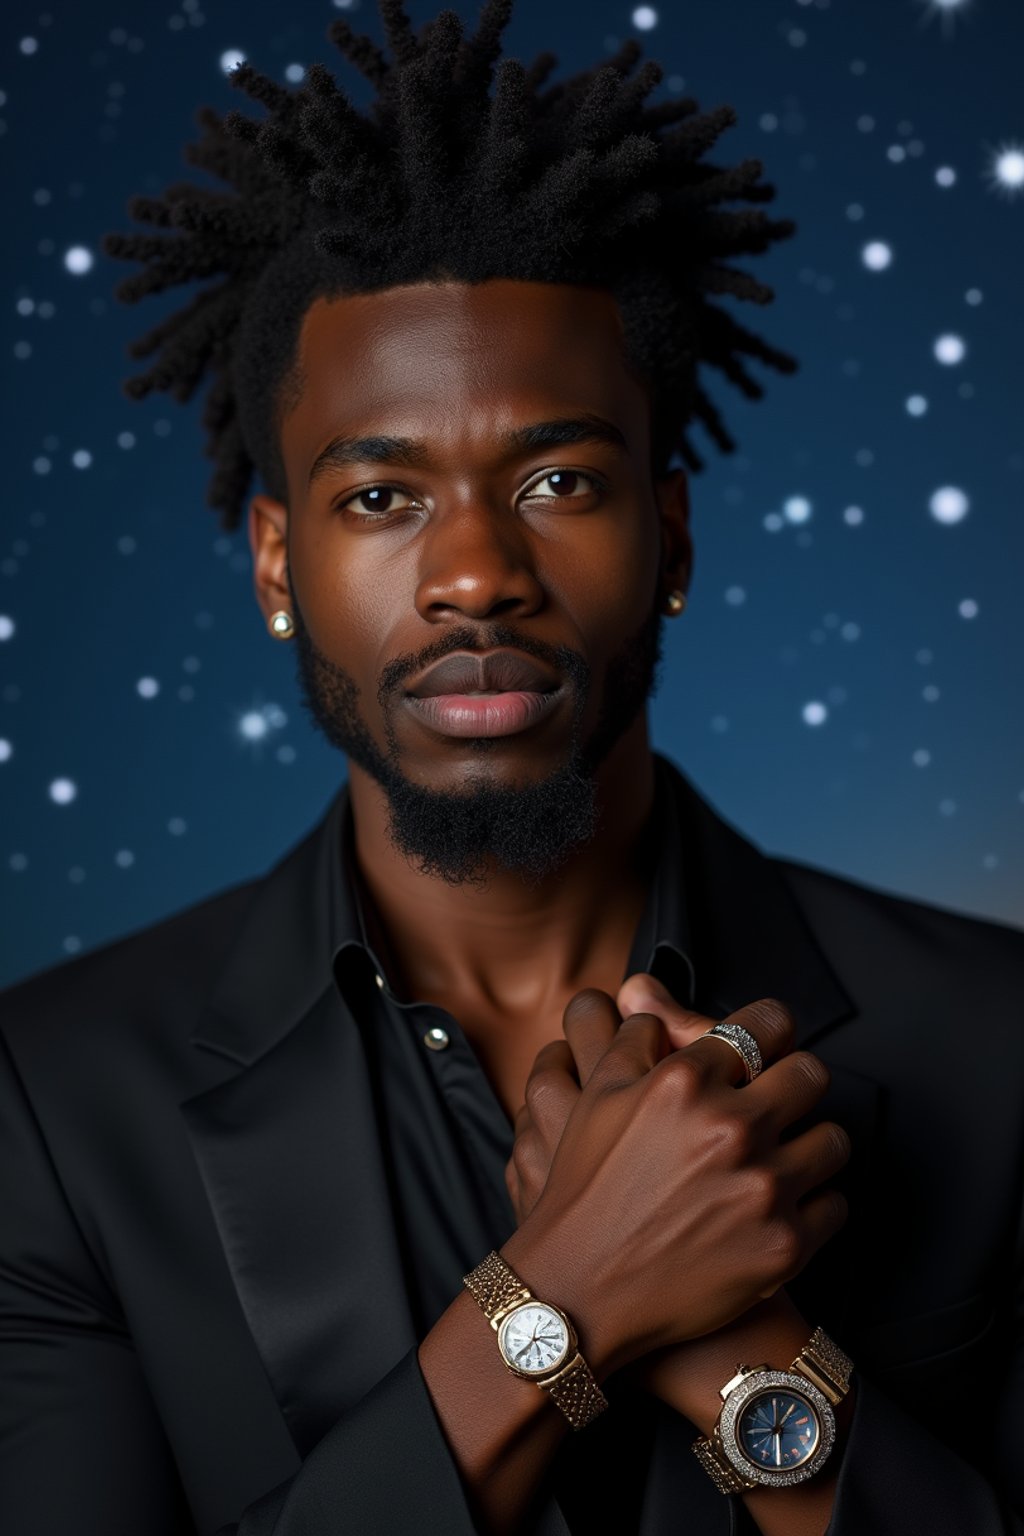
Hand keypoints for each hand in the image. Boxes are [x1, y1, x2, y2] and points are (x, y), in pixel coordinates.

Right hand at [501, 974, 850, 1383]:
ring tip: (783, 1159)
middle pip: (811, 1075)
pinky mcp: (785, 1246)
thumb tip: (656, 1007)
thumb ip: (635, 1040)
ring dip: (810, 1146)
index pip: (766, 1024)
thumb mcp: (596, 1099)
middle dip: (796, 1085)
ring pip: (833, 1140)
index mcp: (686, 1081)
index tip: (772, 1042)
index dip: (772, 1028)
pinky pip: (834, 1205)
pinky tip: (779, 1209)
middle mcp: (730, 1127)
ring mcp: (763, 1188)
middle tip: (780, 1103)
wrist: (581, 1292)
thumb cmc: (585, 1192)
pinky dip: (814, 1206)